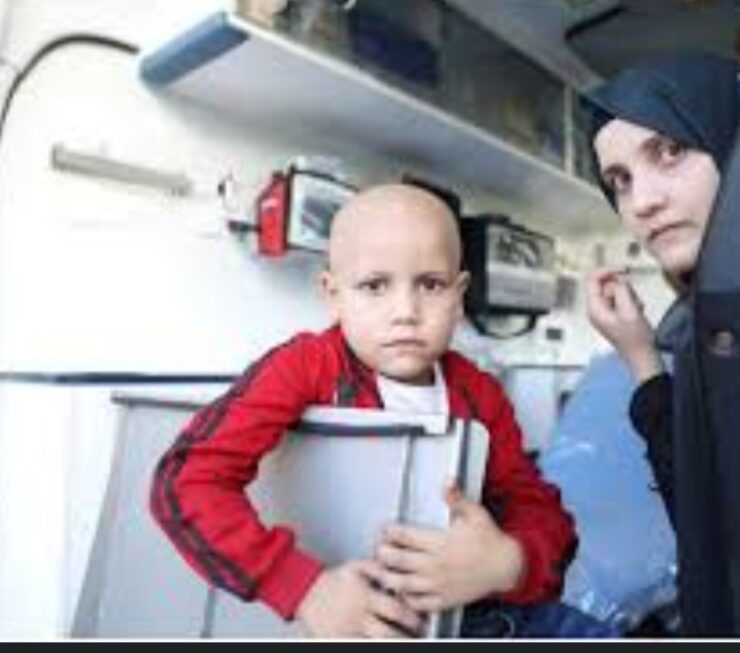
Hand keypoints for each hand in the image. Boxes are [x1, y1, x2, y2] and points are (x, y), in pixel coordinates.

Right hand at [295, 560, 424, 637]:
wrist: (305, 591)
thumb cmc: (331, 580)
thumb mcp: (355, 567)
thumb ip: (377, 568)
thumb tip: (395, 570)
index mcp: (365, 597)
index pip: (396, 610)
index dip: (412, 618)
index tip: (420, 621)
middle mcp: (359, 615)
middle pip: (390, 633)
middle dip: (407, 637)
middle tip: (417, 636)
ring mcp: (349, 630)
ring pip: (377, 643)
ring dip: (393, 643)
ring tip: (402, 640)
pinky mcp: (339, 639)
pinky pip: (359, 645)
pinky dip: (370, 643)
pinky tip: (377, 640)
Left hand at [374, 484, 523, 612]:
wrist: (507, 566)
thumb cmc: (490, 540)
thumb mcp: (474, 513)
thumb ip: (456, 498)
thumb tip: (448, 481)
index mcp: (440, 542)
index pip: (404, 536)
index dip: (390, 532)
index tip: (387, 530)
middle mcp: (436, 564)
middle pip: (397, 560)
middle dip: (383, 554)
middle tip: (380, 549)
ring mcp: (438, 584)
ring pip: (402, 584)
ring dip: (388, 577)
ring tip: (384, 570)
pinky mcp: (444, 599)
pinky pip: (417, 603)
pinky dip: (406, 599)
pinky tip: (402, 590)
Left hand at [585, 268, 663, 381]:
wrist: (643, 356)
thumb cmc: (636, 338)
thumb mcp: (630, 310)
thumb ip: (621, 291)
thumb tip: (617, 280)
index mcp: (594, 308)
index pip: (592, 279)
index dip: (607, 270)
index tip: (624, 269)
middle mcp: (596, 309)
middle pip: (605, 283)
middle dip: (622, 287)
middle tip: (633, 300)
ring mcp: (605, 312)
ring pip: (616, 290)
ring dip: (629, 295)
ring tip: (636, 309)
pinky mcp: (614, 314)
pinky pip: (621, 298)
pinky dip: (631, 301)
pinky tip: (637, 312)